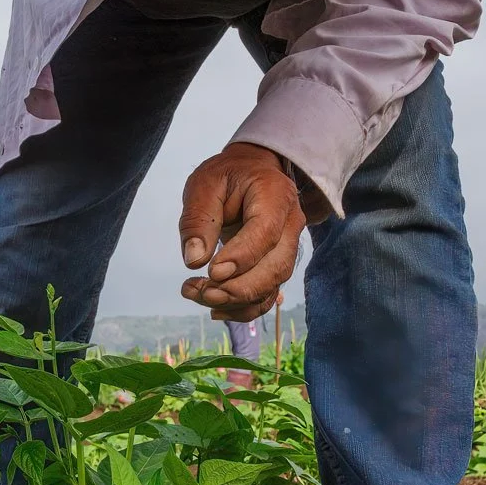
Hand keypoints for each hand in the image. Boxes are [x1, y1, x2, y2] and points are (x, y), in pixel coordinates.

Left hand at [179, 143, 307, 322]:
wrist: (252, 174)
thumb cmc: (227, 176)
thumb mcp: (204, 185)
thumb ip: (198, 219)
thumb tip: (194, 260)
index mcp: (275, 196)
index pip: (266, 233)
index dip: (242, 257)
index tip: (211, 272)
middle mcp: (290, 224)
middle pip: (275, 267)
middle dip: (237, 288)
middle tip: (199, 291)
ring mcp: (288, 248)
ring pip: (271, 286)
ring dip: (234, 301)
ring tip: (196, 294)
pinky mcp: (278, 267)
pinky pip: (267, 297)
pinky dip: (242, 310)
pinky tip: (215, 310)